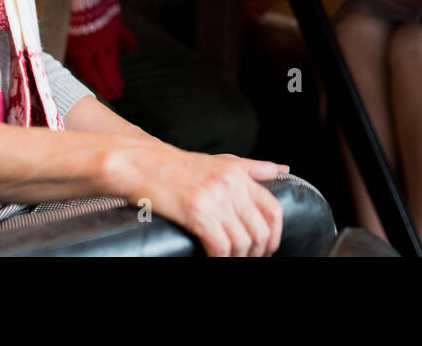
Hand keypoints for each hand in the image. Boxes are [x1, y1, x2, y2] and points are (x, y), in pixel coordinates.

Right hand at [108, 141, 287, 256]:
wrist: (139, 163)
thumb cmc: (176, 166)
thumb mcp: (219, 161)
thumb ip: (251, 167)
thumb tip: (281, 169)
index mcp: (238, 173)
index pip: (273, 210)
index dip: (274, 236)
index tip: (266, 249)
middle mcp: (230, 183)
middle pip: (259, 230)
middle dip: (256, 253)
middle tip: (246, 259)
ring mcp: (213, 197)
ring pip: (241, 242)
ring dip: (237, 259)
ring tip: (227, 260)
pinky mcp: (195, 211)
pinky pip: (220, 246)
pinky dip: (219, 260)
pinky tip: (212, 260)